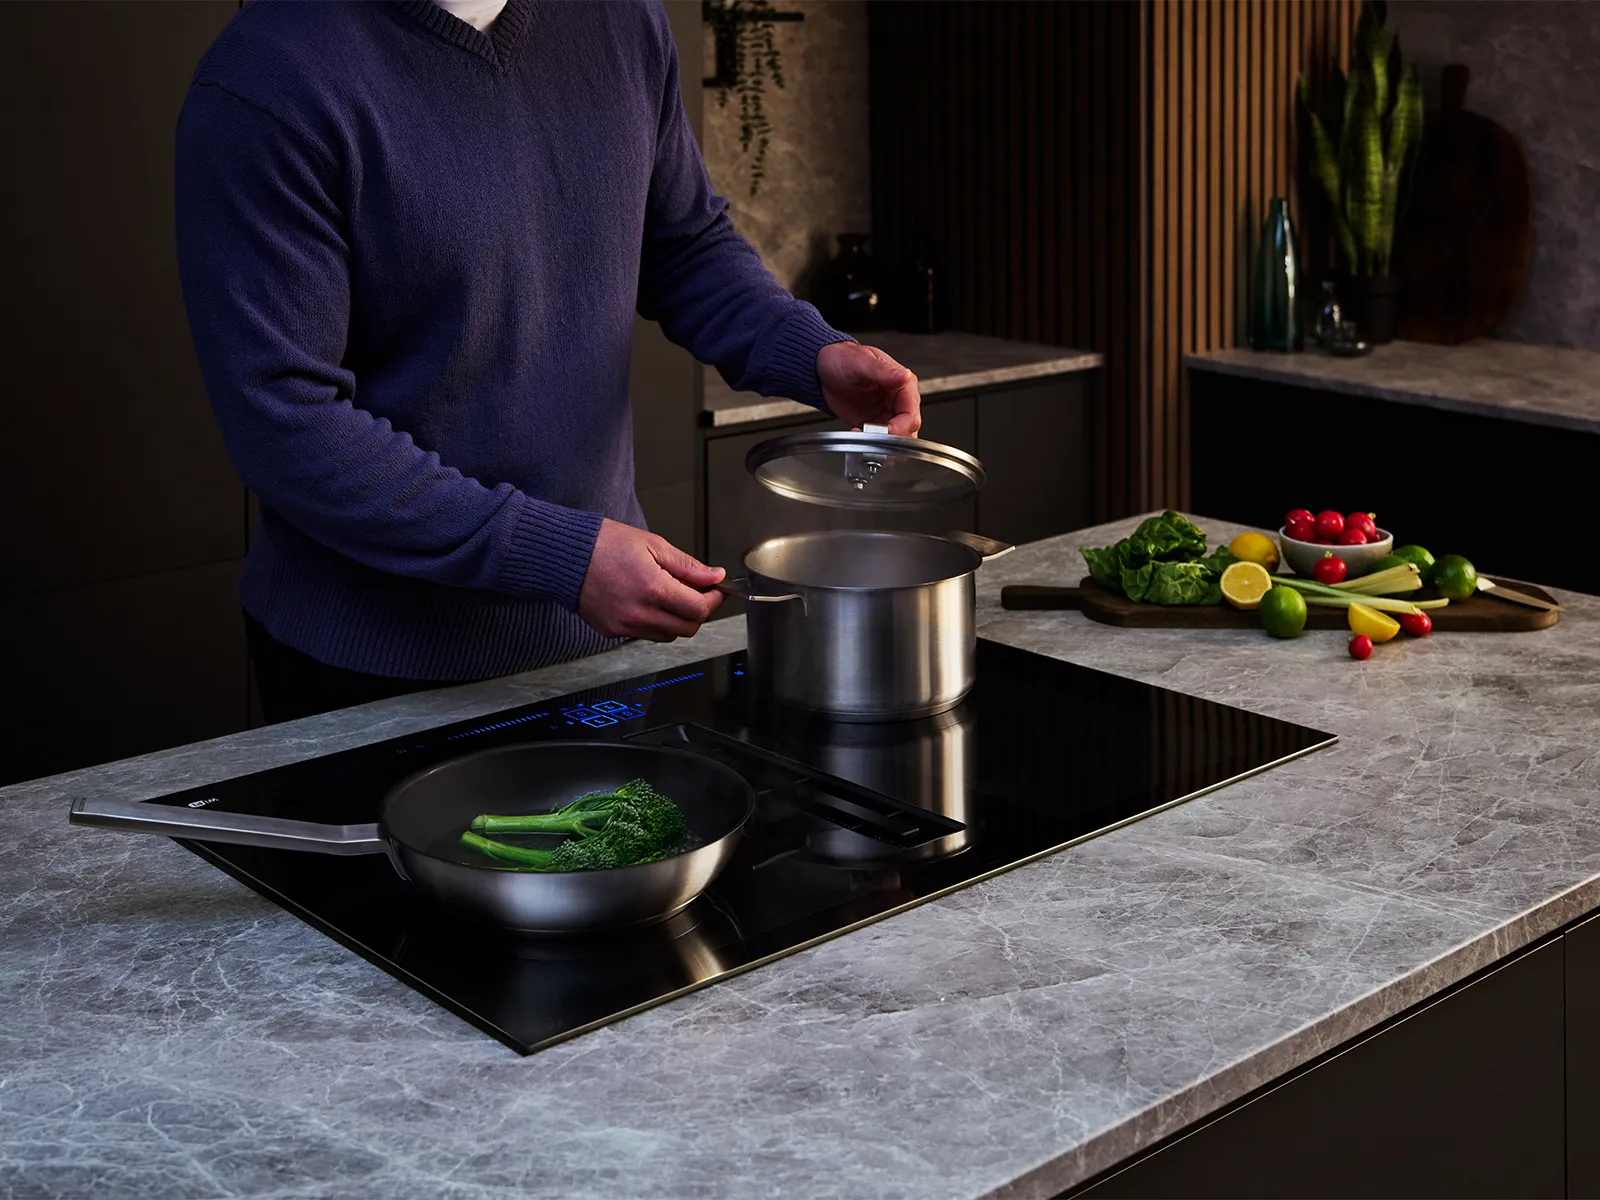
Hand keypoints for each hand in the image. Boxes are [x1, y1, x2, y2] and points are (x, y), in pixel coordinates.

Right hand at [578, 519, 724, 641]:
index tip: (715, 589)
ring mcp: (625, 626)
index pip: (699, 609)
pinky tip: (648, 601)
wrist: (565, 555)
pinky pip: (645, 634)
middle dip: (699, 611)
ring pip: (668, 635)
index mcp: (653, 589)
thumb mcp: (653, 545)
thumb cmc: (603, 544)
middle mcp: (640, 613)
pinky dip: (655, 623)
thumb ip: (687, 566)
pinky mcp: (613, 632)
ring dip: (678, 619)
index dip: (713, 599)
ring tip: (670, 595)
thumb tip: (714, 576)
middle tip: (697, 592)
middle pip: (688, 628)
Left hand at [817, 342, 921, 435]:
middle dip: (891, 439)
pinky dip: (871, 445)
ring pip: (897, 439)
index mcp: (903, 384)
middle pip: (908, 430)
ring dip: (882, 445)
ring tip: (863, 438)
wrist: (822, 368)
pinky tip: (857, 436)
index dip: (900, 428)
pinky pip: (880, 441)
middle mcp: (898, 401)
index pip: (911, 414)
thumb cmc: (843, 358)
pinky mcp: (874, 424)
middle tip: (870, 438)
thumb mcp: (862, 362)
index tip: (884, 432)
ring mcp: (887, 414)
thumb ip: (884, 371)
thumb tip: (905, 376)